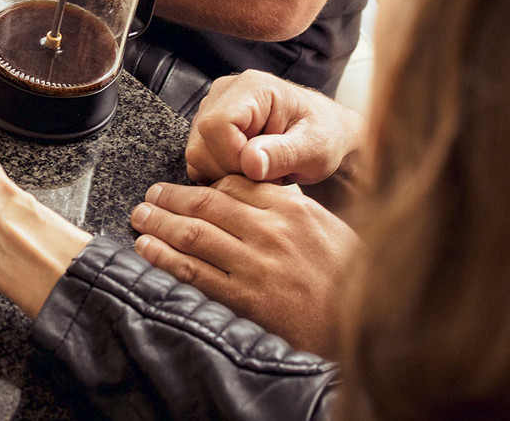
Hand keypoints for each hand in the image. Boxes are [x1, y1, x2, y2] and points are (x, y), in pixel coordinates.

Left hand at [131, 177, 357, 357]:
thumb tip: (261, 195)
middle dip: (172, 197)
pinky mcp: (244, 299)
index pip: (234, 184)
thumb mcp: (328, 231)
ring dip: (160, 223)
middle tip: (151, 196)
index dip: (202, 183)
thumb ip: (293, 211)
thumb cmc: (352, 280)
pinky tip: (147, 250)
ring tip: (141, 218)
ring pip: (193, 233)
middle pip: (207, 203)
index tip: (184, 186)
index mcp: (293, 209)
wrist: (369, 327)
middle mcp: (271, 231)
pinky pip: (192, 272)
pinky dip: (164, 257)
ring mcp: (256, 265)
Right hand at [186, 70, 363, 184]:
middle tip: (268, 175)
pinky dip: (220, 175)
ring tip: (261, 172)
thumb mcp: (315, 148)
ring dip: (227, 175)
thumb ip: (283, 153)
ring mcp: (212, 108)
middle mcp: (225, 92)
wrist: (324, 135)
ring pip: (196, 155)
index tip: (263, 172)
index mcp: (253, 87)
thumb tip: (249, 162)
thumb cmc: (324, 137)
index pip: (217, 125)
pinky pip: (198, 161)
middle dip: (231, 171)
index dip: (233, 158)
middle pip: (200, 144)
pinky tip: (248, 171)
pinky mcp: (207, 127)